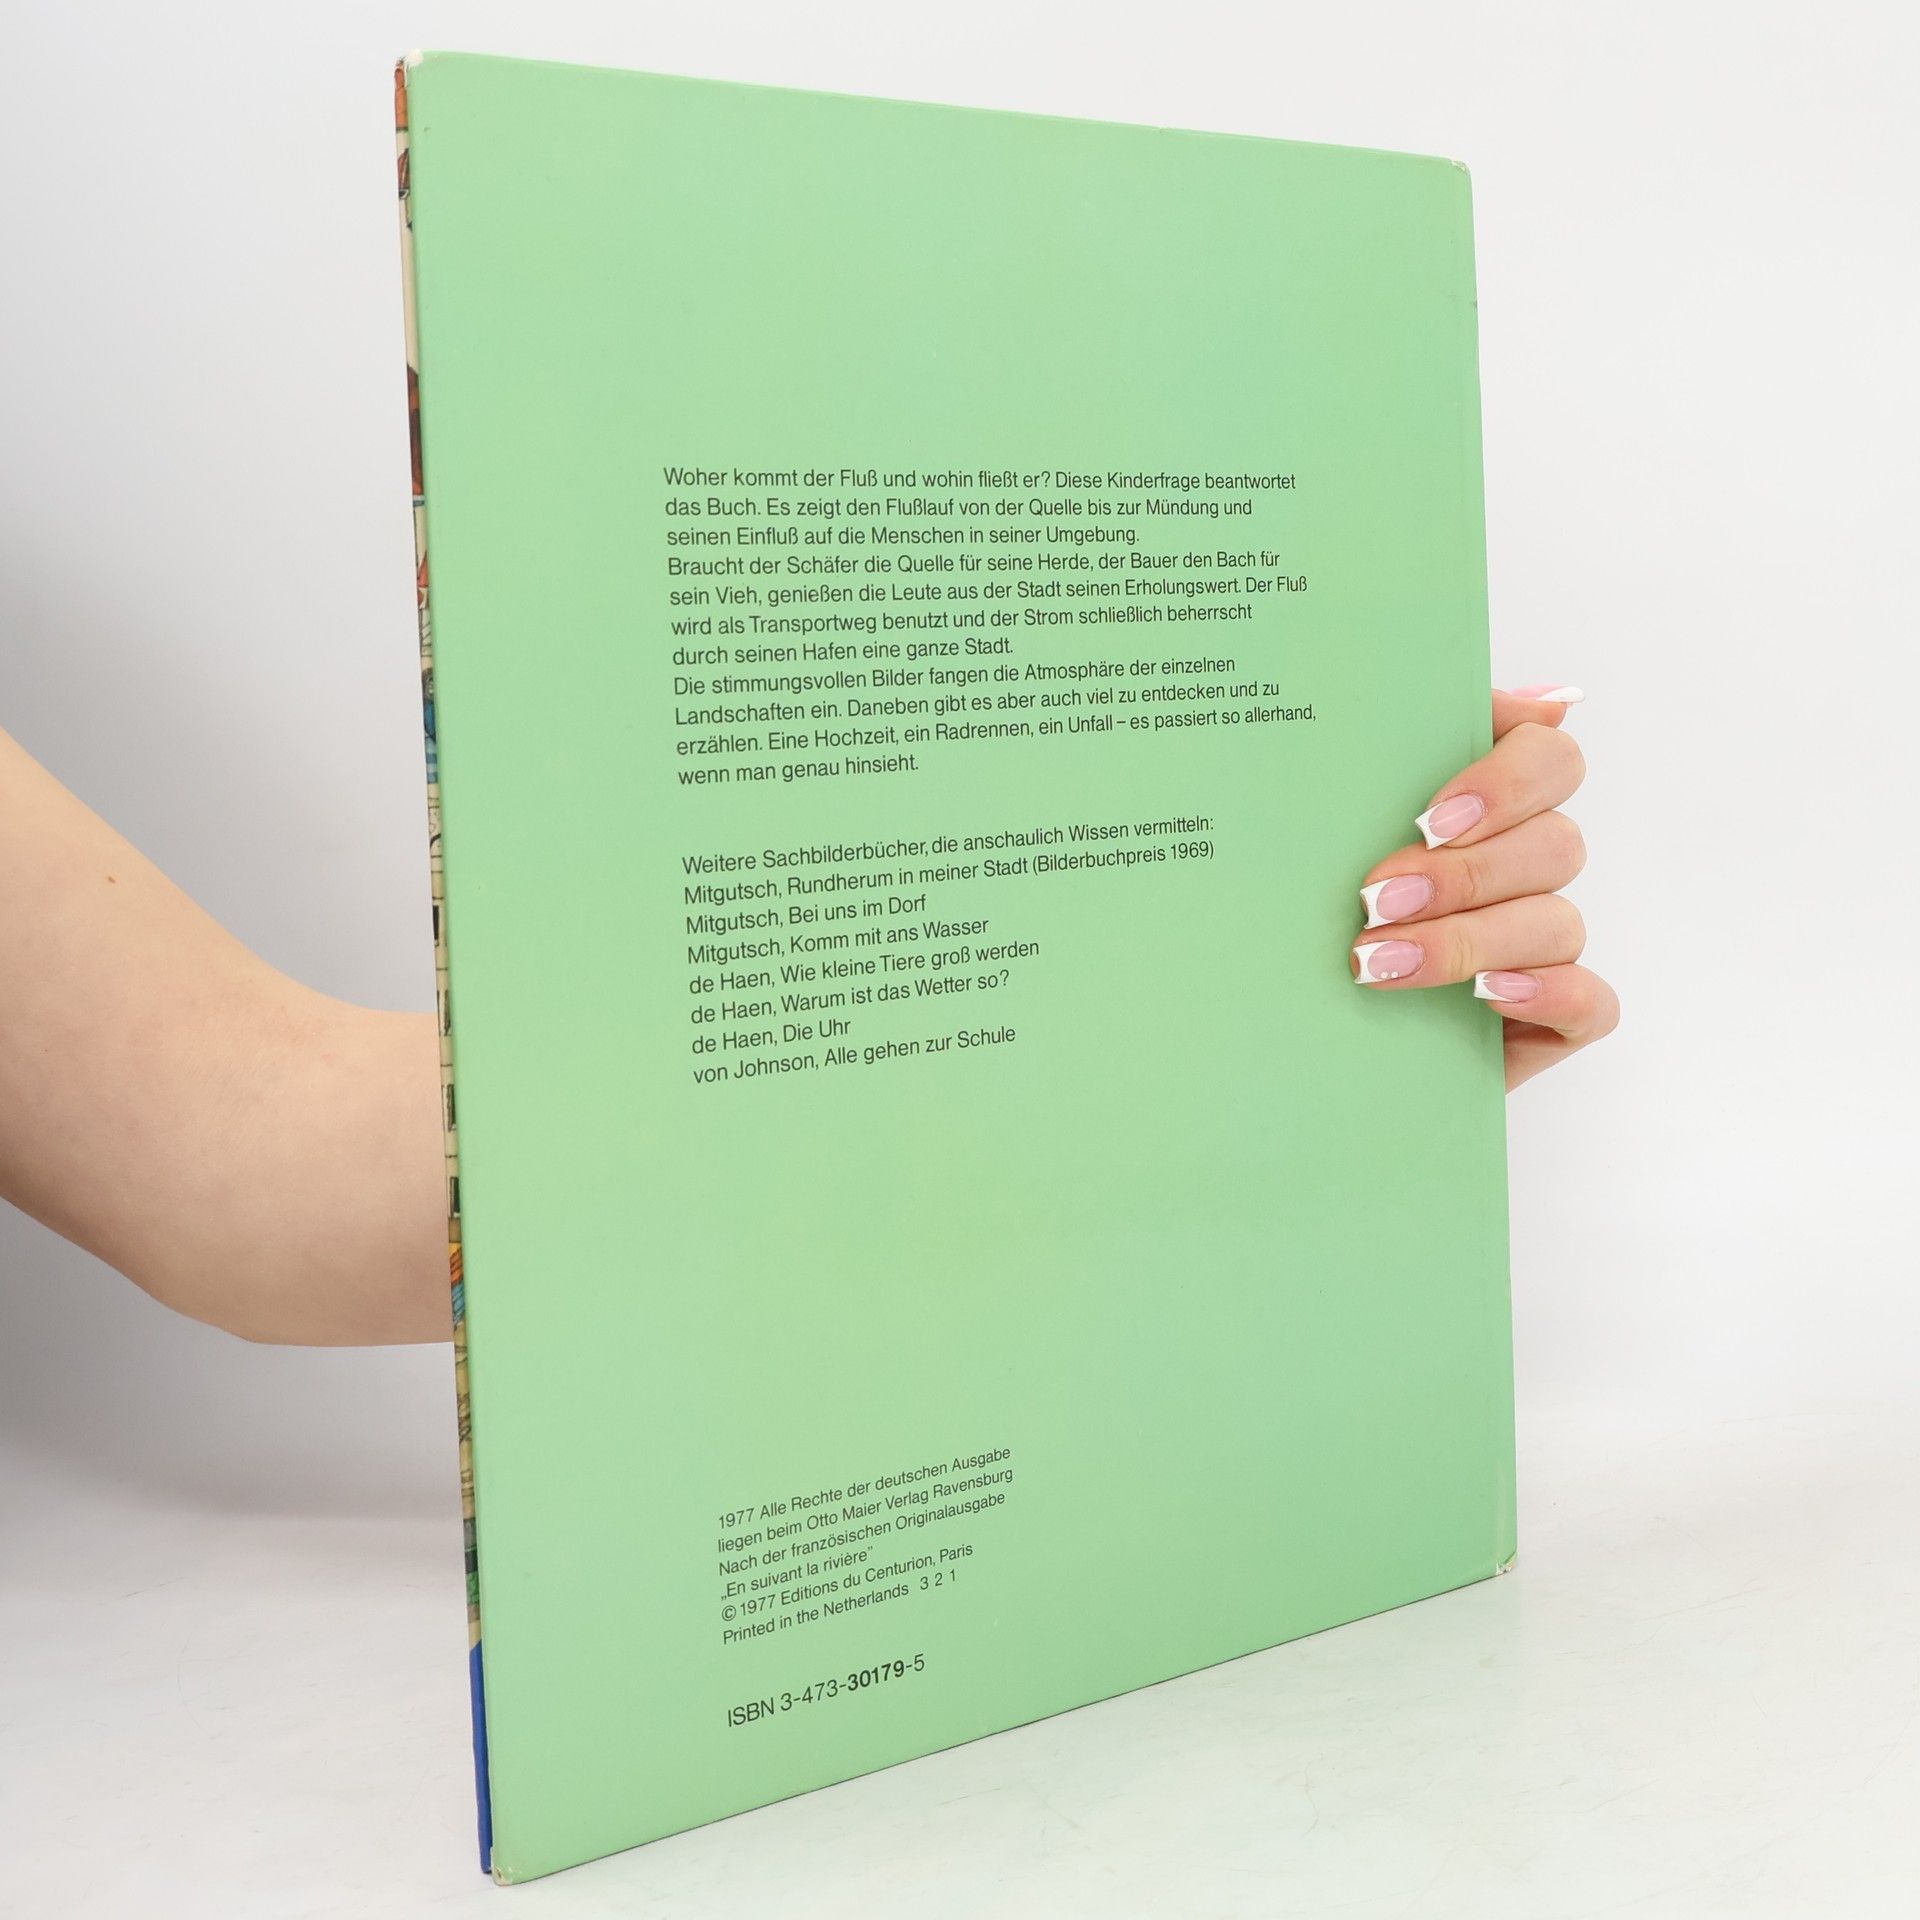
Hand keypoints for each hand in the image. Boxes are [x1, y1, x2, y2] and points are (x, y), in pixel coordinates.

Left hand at [1350, 688, 1617, 1089]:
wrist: (1286, 1027)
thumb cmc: (1310, 910)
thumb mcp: (1327, 827)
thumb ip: (1391, 753)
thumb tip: (1517, 699)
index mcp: (1488, 806)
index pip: (1550, 759)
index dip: (1507, 782)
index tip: (1430, 818)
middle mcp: (1526, 867)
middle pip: (1555, 844)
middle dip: (1464, 874)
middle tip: (1377, 900)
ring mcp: (1543, 944)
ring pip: (1557, 922)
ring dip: (1469, 939)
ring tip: (1382, 961)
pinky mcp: (1553, 1019)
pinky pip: (1592, 1002)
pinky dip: (1549, 993)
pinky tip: (1487, 993)